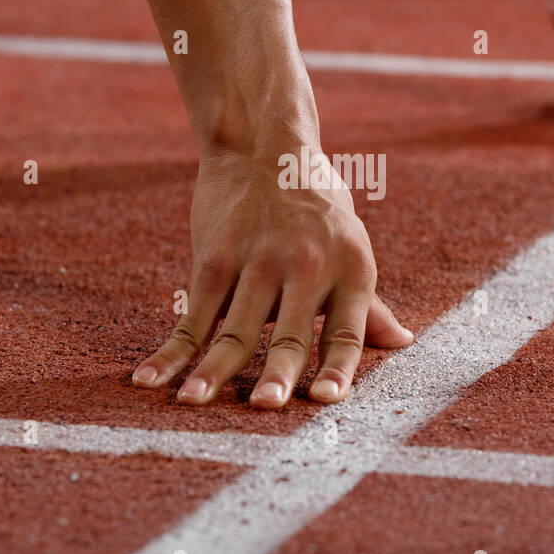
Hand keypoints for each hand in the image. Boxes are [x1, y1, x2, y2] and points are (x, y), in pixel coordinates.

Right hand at [131, 146, 413, 408]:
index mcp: (351, 271)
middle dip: (278, 373)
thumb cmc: (317, 207)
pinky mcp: (215, 259)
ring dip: (212, 371)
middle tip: (266, 407)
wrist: (264, 146)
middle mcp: (307, 268)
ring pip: (235, 330)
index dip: (339, 368)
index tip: (327, 400)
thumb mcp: (351, 247)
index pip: (348, 332)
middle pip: (291, 333)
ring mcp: (258, 263)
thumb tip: (404, 343)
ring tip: (194, 404)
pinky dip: (171, 352)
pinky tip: (150, 380)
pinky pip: (192, 316)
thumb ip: (371, 306)